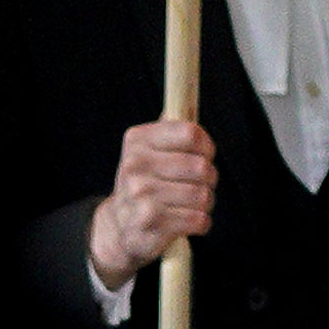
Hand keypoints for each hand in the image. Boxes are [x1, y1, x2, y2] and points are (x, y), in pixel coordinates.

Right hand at [89, 116, 219, 289]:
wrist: (118, 227)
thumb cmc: (142, 185)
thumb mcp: (147, 152)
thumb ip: (168, 129)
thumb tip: (185, 102)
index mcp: (137, 140)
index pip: (190, 133)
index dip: (206, 145)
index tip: (205, 155)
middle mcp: (136, 165)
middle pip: (201, 166)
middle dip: (209, 179)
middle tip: (201, 185)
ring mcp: (142, 194)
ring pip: (202, 195)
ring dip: (206, 203)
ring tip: (193, 205)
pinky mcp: (152, 222)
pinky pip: (198, 219)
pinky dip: (201, 223)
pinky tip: (189, 221)